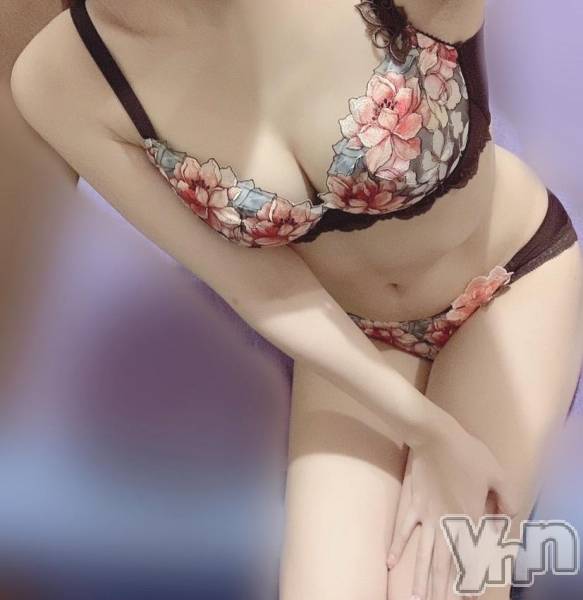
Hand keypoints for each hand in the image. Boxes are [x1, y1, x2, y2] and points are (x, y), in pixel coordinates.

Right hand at [387, 424, 518, 599]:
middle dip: (442, 590)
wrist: (435, 436)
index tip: (469, 598)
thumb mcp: (497, 473)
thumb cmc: (468, 453)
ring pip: (424, 553)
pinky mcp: (413, 505)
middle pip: (444, 564)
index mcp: (471, 517)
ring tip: (416, 599)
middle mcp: (447, 523)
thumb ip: (507, 498)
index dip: (471, 580)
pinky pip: (404, 530)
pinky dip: (397, 547)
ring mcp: (427, 516)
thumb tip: (505, 517)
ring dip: (421, 578)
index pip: (472, 556)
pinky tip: (390, 563)